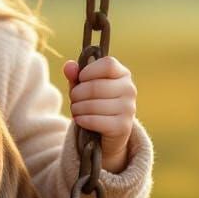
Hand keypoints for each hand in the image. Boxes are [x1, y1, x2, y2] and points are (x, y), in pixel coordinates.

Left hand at [63, 56, 135, 172]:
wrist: (106, 132)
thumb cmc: (94, 103)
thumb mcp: (83, 87)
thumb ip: (75, 75)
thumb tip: (69, 66)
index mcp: (123, 74)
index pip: (108, 64)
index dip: (88, 71)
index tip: (81, 79)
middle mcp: (129, 89)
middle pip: (95, 86)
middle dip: (77, 94)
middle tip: (74, 99)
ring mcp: (129, 109)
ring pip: (93, 105)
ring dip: (77, 108)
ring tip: (76, 110)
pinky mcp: (123, 127)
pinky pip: (95, 120)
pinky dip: (82, 120)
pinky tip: (80, 120)